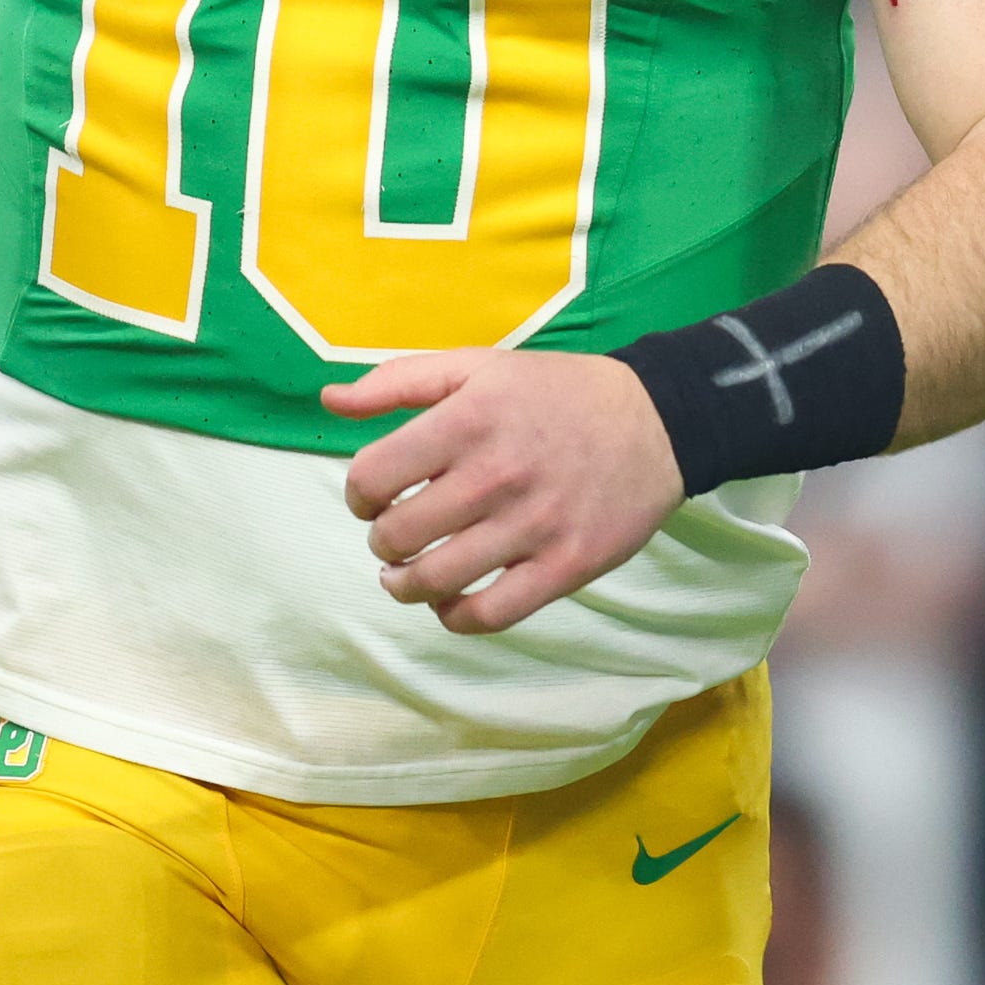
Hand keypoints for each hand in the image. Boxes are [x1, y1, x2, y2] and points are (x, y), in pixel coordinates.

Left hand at [323, 350, 684, 634]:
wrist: (656, 419)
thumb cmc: (555, 391)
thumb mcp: (476, 366)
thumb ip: (398, 381)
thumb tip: (328, 400)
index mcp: (467, 421)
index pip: (372, 477)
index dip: (358, 495)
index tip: (372, 498)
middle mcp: (495, 475)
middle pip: (398, 535)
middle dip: (382, 541)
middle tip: (393, 536)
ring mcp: (532, 526)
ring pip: (436, 581)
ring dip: (405, 586)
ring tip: (406, 576)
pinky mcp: (566, 566)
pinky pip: (491, 614)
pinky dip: (456, 618)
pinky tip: (450, 602)